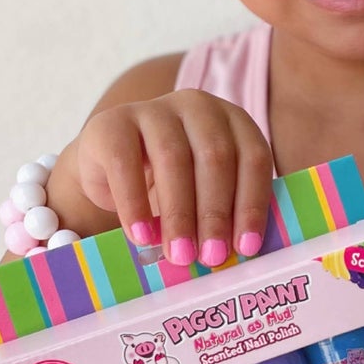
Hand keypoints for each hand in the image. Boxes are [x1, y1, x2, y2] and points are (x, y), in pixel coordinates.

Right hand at [70, 90, 273, 265]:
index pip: (252, 157)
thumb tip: (237, 256)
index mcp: (232, 120)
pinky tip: (142, 237)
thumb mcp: (205, 193)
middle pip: (215, 157)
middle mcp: (197, 106)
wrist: (110, 165)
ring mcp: (153, 109)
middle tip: (212, 257)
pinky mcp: (111, 122)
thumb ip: (225, 214)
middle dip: (215, 214)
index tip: (246, 248)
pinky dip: (135, 205)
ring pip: (173, 158)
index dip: (252, 204)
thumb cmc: (171, 184)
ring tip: (180, 254)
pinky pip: (125, 164)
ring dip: (179, 214)